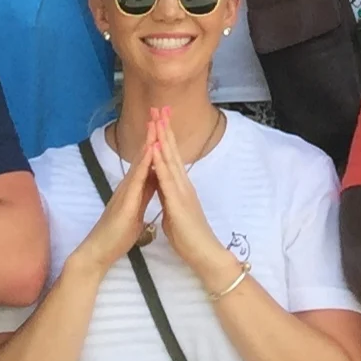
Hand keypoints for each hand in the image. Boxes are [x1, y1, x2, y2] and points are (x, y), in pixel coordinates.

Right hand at [74, 126, 157, 267]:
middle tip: (160, 111)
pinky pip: (138, 178)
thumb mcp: (136, 210)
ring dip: (149, 140)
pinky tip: (152, 150)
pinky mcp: (126, 200)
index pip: (148, 161)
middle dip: (152, 133)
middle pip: (143, 154)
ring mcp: (126, 190)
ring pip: (140, 161)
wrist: (100, 250)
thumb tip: (152, 184)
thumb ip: (143, 195)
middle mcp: (129, 184)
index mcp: (135, 188)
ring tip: (157, 121)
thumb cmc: (118, 233)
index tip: (165, 124)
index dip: (157, 142)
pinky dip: (146, 162)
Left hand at [147, 108, 225, 278]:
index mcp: (181, 187)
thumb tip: (162, 189)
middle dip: (166, 129)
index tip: (160, 119)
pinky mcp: (179, 202)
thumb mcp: (174, 212)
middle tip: (160, 107)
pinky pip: (168, 179)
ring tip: (157, 119)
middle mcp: (184, 184)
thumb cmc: (189, 237)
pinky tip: (156, 150)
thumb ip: (169, 197)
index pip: (172, 157)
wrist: (204, 253)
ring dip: (163, 139)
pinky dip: (161, 163)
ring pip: (171, 160)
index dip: (166, 138)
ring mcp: (182, 192)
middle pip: (173, 152)